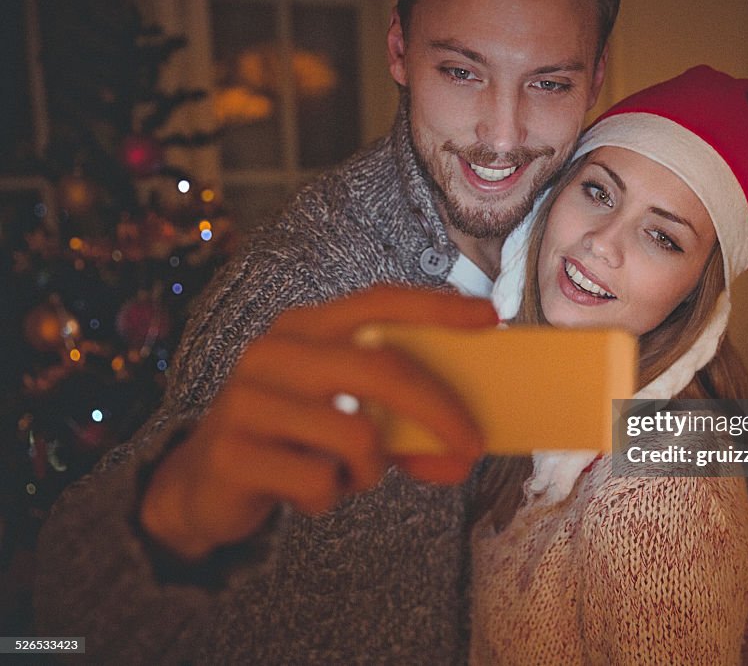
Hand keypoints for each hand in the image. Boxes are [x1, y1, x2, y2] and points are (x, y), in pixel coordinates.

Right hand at [140, 286, 496, 560]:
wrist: (205, 482)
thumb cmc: (296, 439)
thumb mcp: (349, 424)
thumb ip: (404, 433)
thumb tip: (461, 457)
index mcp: (306, 328)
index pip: (379, 302)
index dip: (436, 306)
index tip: (490, 316)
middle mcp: (275, 351)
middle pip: (380, 369)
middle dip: (439, 410)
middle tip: (471, 447)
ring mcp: (248, 398)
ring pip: (355, 434)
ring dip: (371, 470)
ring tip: (351, 476)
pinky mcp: (231, 451)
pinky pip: (318, 481)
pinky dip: (328, 498)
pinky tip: (307, 493)